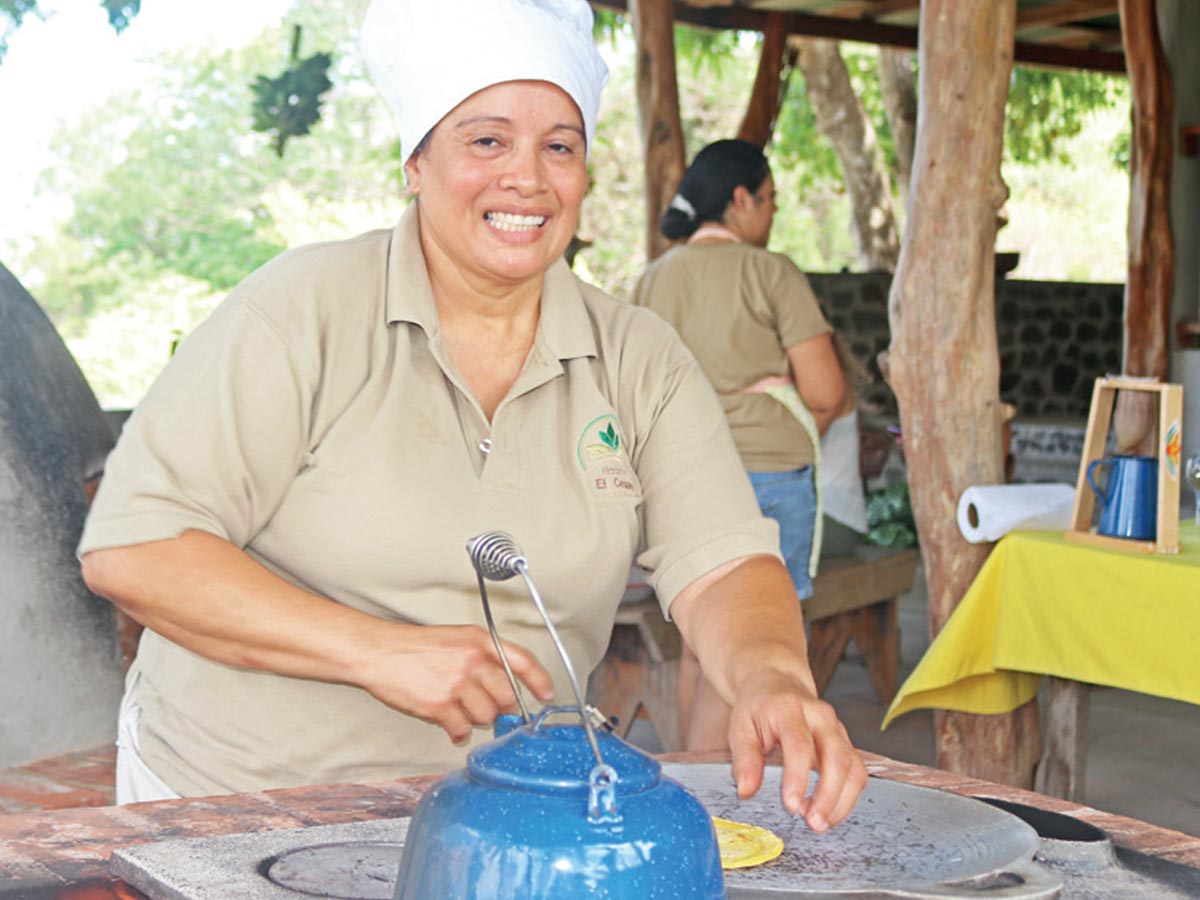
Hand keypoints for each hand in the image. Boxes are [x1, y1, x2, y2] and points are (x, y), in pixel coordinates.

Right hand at [358, 624, 553, 743]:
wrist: (379, 653)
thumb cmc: (415, 647)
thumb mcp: (457, 639)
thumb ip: (483, 658)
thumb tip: (506, 686)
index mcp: (479, 641)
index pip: (522, 661)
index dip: (539, 681)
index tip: (546, 695)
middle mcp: (472, 660)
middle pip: (507, 695)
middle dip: (501, 707)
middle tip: (487, 706)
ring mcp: (456, 683)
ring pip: (486, 715)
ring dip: (476, 718)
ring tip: (459, 709)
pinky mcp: (439, 705)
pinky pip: (461, 729)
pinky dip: (457, 732)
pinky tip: (450, 725)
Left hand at [726, 666, 867, 832]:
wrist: (776, 682)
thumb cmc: (757, 707)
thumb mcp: (739, 726)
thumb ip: (744, 759)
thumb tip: (746, 792)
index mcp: (789, 708)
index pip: (800, 744)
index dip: (798, 777)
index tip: (791, 806)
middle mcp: (820, 716)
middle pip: (837, 757)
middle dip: (828, 796)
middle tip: (812, 823)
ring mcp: (837, 729)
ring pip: (853, 767)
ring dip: (841, 802)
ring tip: (820, 824)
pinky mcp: (845, 743)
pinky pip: (857, 773)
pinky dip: (847, 798)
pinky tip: (829, 813)